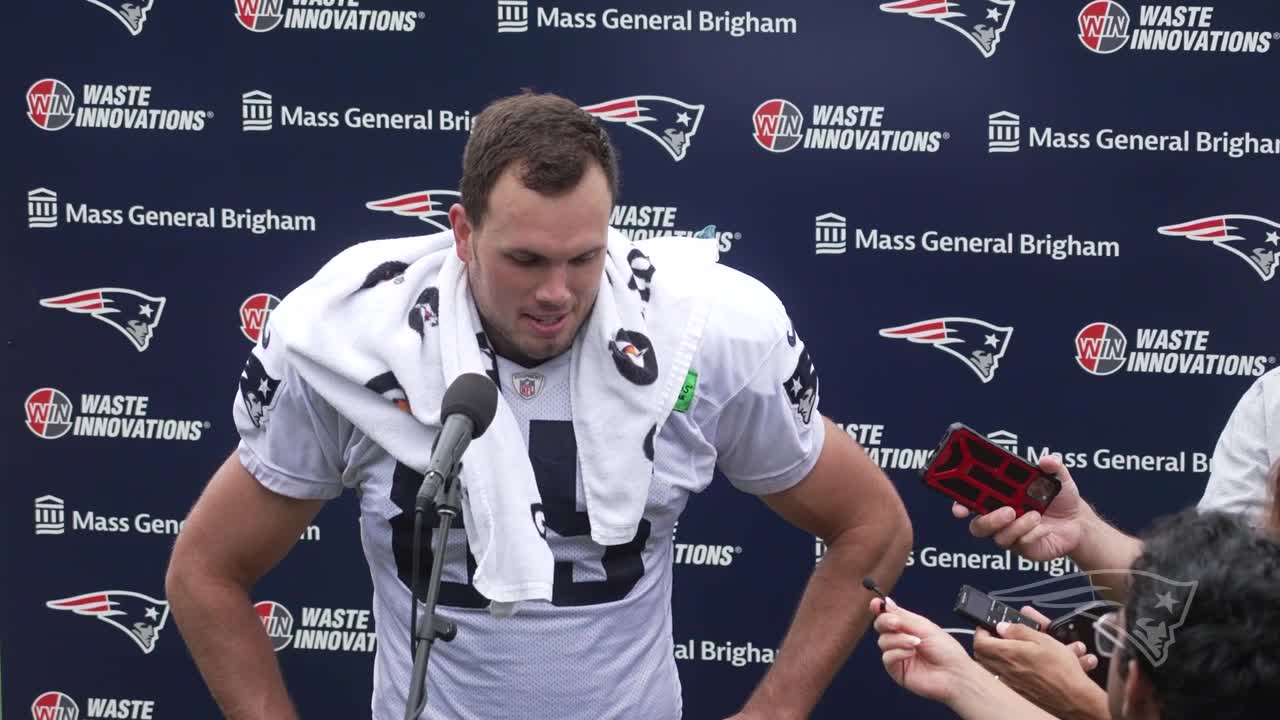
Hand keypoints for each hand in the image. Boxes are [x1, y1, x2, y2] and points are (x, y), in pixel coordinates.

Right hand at [870, 597, 979, 704]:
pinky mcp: (897, 670)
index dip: (879, 608)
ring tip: (915, 643)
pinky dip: (898, 653)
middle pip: (880, 626)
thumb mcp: (924, 627)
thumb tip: (886, 602)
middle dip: (886, 621)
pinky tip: (911, 654)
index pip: (888, 615)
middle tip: (896, 623)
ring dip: (898, 639)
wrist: (955, 674)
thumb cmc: (946, 651)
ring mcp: (898, 655)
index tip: (876, 604)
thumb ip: (902, 616)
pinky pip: (887, 657)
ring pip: (883, 641)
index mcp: (909, 627)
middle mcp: (901, 640)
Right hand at [952, 454, 1088, 560]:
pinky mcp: (1024, 548)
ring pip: (999, 537)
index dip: (960, 506)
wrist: (1079, 521)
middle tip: (1009, 511)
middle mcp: (1000, 517)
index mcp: (999, 497)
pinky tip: (1045, 528)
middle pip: (978, 525)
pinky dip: (1034, 534)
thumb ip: (1053, 465)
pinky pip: (1021, 544)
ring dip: (1017, 526)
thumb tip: (1047, 460)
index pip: (971, 502)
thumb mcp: (1059, 477)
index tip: (960, 509)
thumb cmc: (1060, 498)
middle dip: (989, 520)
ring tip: (1036, 516)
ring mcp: (1011, 535)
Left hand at [973, 606, 1104, 718]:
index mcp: (1008, 654)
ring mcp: (1008, 682)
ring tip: (1008, 648)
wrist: (1073, 699)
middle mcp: (1004, 670)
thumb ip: (1020, 631)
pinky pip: (1002, 678)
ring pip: (990, 666)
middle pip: (981, 654)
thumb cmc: (1062, 671)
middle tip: (997, 636)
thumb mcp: (1044, 641)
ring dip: (995, 655)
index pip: (979, 641)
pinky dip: (1005, 669)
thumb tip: (1002, 626)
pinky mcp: (1016, 691)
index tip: (989, 626)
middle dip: (987, 642)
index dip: (982, 631)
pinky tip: (1020, 665)